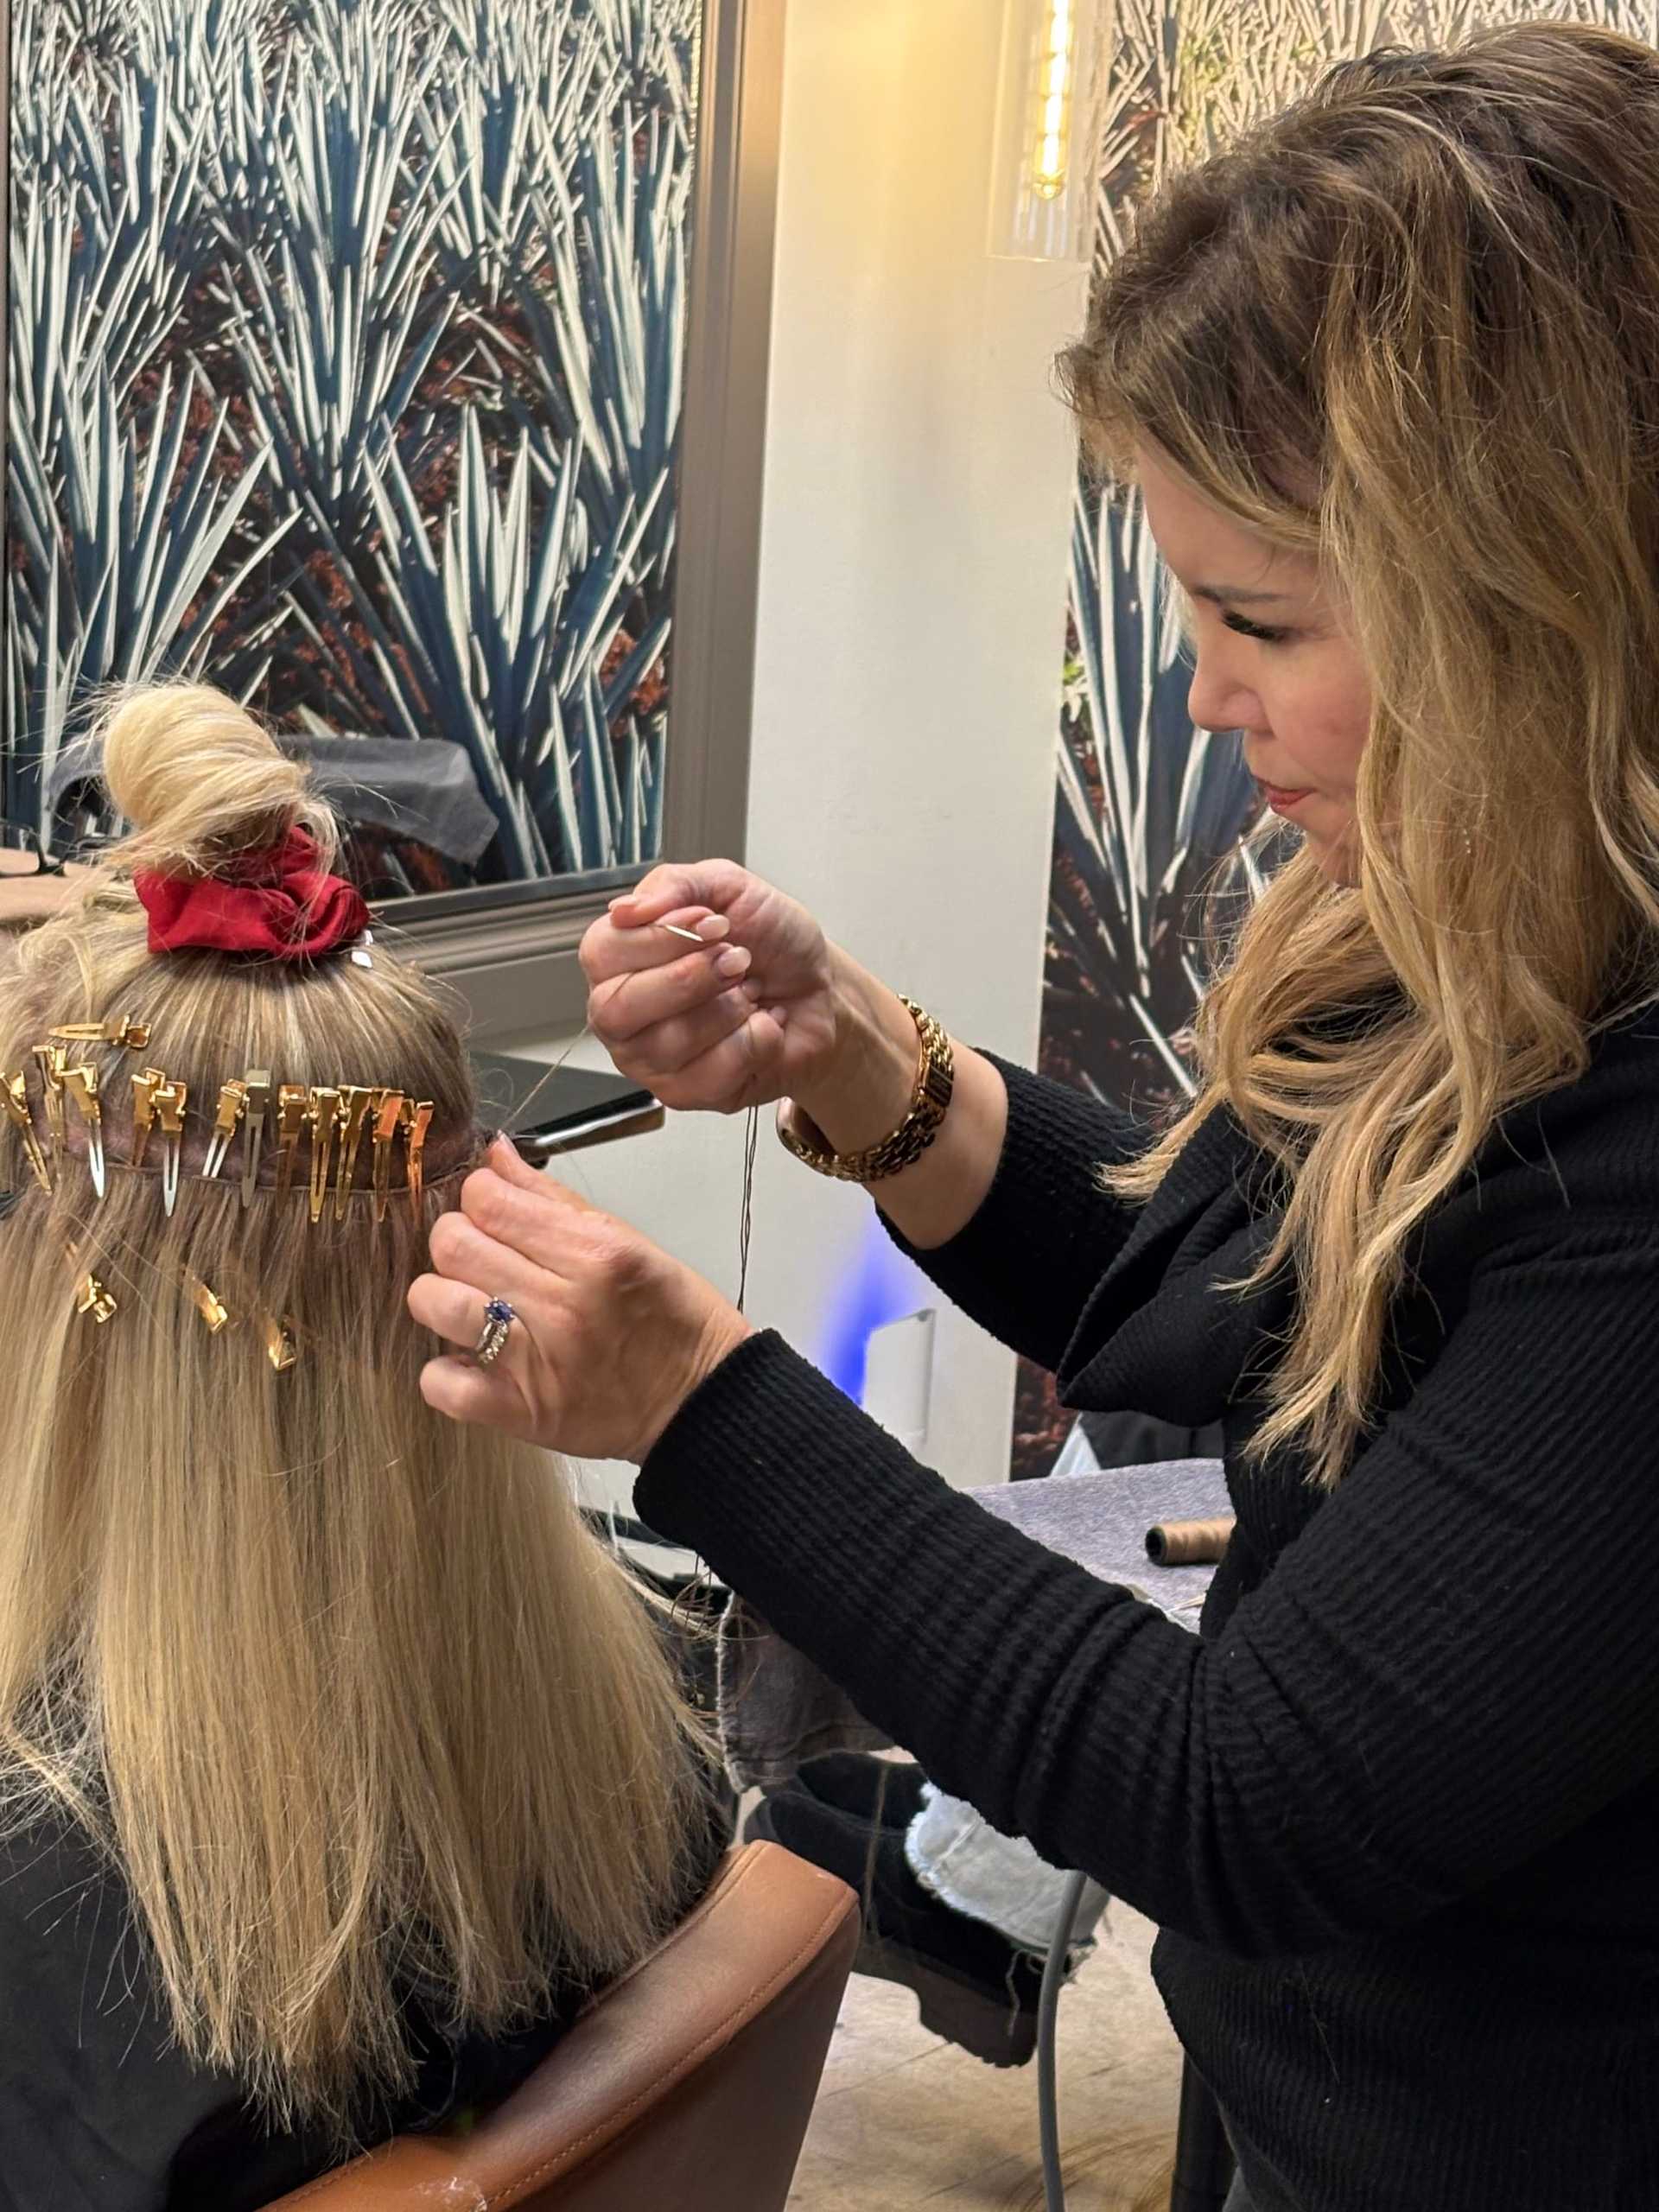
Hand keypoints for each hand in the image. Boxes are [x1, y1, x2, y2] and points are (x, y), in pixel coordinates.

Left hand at [409, 1137, 753, 1463]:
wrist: (701, 1402)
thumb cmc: (671, 1319)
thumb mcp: (629, 1242)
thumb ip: (554, 1199)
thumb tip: (496, 1155)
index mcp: (593, 1253)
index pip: (487, 1199)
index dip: (482, 1197)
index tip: (497, 1210)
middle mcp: (561, 1303)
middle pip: (452, 1243)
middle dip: (459, 1239)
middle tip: (484, 1256)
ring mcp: (535, 1360)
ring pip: (433, 1301)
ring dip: (443, 1296)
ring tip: (472, 1304)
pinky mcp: (518, 1411)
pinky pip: (439, 1383)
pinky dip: (444, 1372)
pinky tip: (472, 1360)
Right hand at [579, 859, 842, 1114]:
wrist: (821, 989)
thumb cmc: (770, 943)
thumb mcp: (729, 888)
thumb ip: (675, 885)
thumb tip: (625, 909)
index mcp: (618, 958)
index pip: (602, 952)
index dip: (661, 937)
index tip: (712, 923)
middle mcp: (622, 1012)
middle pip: (617, 1009)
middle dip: (690, 979)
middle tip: (737, 960)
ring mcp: (649, 1060)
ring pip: (668, 1043)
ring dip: (728, 1009)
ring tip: (750, 992)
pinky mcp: (686, 1094)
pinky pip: (710, 1075)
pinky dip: (752, 1042)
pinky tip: (758, 1027)